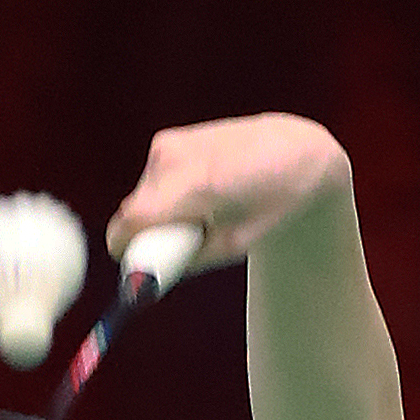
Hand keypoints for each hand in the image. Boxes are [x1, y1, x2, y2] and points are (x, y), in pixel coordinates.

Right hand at [106, 114, 349, 274]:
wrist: (293, 151)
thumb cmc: (270, 203)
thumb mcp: (235, 245)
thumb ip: (188, 261)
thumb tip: (148, 280)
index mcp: (197, 185)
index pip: (133, 220)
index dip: (126, 251)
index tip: (133, 272)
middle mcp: (175, 158)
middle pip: (135, 213)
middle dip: (150, 236)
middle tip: (187, 243)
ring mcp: (168, 144)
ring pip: (141, 198)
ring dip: (160, 215)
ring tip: (204, 212)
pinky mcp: (167, 139)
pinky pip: (151, 183)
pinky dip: (166, 196)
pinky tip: (202, 192)